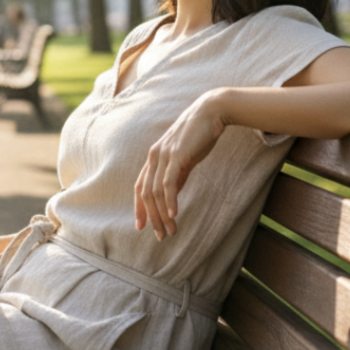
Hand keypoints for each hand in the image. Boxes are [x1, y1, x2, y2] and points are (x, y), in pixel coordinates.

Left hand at [134, 88, 230, 240]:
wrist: (210, 113)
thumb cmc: (198, 136)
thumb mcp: (184, 159)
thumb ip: (176, 176)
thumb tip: (172, 196)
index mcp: (154, 157)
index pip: (139, 187)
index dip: (139, 208)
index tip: (141, 226)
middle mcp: (154, 157)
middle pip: (145, 194)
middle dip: (151, 217)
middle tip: (160, 236)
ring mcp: (164, 156)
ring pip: (156, 192)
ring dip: (162, 215)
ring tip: (170, 231)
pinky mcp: (178, 156)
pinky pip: (169, 183)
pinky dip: (169, 201)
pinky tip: (173, 215)